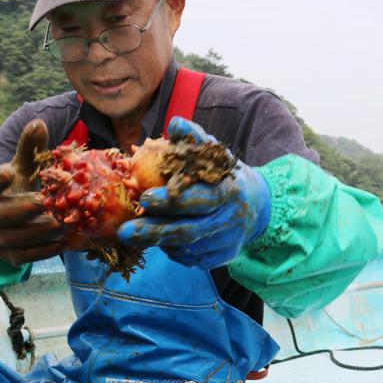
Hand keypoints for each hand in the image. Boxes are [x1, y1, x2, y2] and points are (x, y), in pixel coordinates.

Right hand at [0, 119, 66, 266]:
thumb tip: (38, 124)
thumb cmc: (20, 186)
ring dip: (37, 231)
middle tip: (46, 202)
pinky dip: (43, 250)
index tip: (9, 170)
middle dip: (22, 208)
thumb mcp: (25, 166)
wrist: (16, 217)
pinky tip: (62, 242)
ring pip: (11, 238)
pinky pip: (23, 256)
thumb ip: (30, 147)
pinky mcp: (8, 256)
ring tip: (60, 223)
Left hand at [117, 117, 270, 270]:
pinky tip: (158, 240)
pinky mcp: (221, 258)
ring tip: (134, 233)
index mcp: (229, 192)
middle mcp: (230, 221)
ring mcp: (226, 242)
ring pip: (185, 248)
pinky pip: (190, 258)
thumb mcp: (214, 153)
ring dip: (158, 241)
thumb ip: (194, 139)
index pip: (200, 199)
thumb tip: (175, 123)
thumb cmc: (224, 175)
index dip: (172, 201)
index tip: (144, 198)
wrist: (257, 205)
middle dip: (154, 232)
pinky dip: (170, 250)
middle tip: (125, 230)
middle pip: (188, 231)